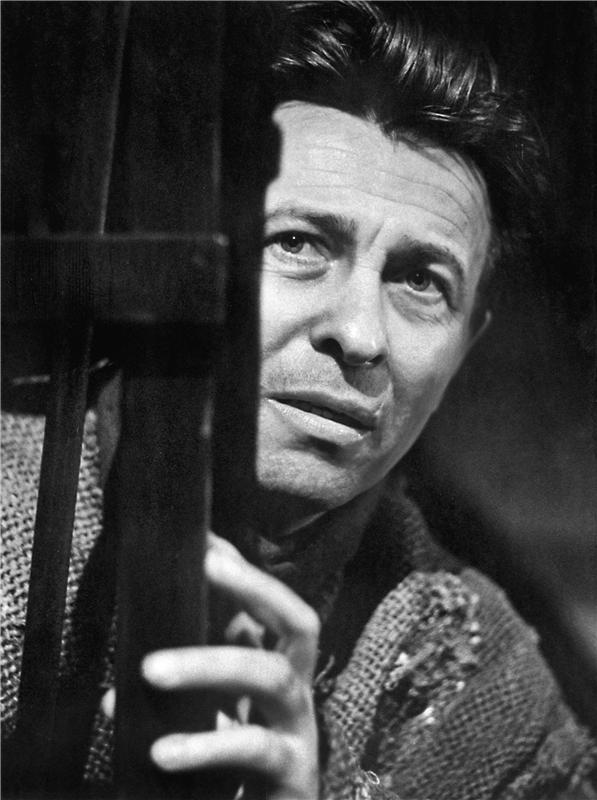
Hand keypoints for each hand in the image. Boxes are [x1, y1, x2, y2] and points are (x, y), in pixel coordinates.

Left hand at [142, 533, 320, 799]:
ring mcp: (299, 730)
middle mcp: (297, 689)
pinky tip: (161, 750)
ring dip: (208, 663)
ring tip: (150, 669)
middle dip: (254, 586)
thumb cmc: (236, 773)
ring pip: (269, 676)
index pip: (271, 604)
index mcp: (278, 668)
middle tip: (206, 564)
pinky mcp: (293, 775)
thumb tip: (129, 663)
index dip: (243, 571)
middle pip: (297, 620)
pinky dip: (204, 745)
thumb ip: (192, 684)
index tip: (204, 540)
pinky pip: (252, 748)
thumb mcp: (216, 717)